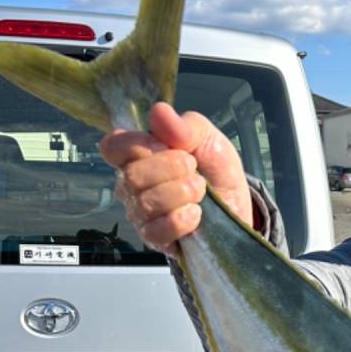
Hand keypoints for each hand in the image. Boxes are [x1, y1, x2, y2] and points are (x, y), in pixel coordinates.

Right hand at [100, 101, 252, 252]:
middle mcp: (132, 185)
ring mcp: (141, 214)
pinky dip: (181, 220)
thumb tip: (158, 112)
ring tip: (200, 191)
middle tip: (194, 171)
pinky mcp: (155, 240)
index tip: (165, 146)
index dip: (138, 145)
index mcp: (138, 155)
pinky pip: (156, 231)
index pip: (113, 147)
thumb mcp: (209, 139)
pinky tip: (196, 214)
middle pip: (131, 176)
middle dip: (172, 169)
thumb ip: (185, 126)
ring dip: (181, 193)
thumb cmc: (215, 170)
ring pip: (145, 203)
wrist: (238, 205)